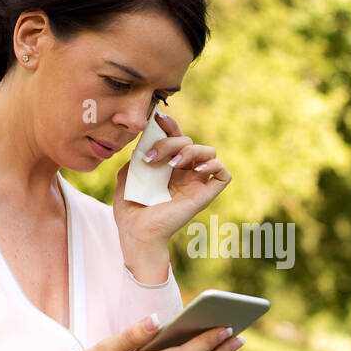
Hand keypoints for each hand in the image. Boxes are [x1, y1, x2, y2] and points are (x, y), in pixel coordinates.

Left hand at [113, 109, 231, 253]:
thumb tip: (144, 141)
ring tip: (173, 164)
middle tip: (152, 158)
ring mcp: (196, 182)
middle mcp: (184, 171)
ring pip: (209, 151)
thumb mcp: (127, 175)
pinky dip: (214, 165)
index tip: (156, 119)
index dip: (170, 124)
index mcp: (168, 165)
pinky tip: (196, 169)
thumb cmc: (130, 209)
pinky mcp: (204, 195)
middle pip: (189, 140)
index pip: (177, 136)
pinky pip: (223, 174)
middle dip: (170, 142)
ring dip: (190, 150)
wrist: (136, 232)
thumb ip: (136, 156)